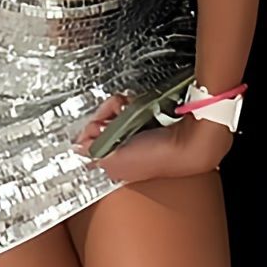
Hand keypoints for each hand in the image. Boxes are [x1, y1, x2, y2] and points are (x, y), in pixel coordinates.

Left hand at [75, 94, 232, 184]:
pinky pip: (128, 106)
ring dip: (114, 106)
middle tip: (111, 112)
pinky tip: (130, 101)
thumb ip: (94, 153)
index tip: (93, 126)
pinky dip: (127, 102)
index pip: (92, 144)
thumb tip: (77, 147)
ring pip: (113, 114)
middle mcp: (125, 149)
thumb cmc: (158, 156)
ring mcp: (135, 132)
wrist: (189, 140)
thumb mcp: (117, 159)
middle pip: (101, 125)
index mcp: (117, 164)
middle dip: (103, 115)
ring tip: (124, 105)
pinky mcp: (146, 118)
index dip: (89, 132)